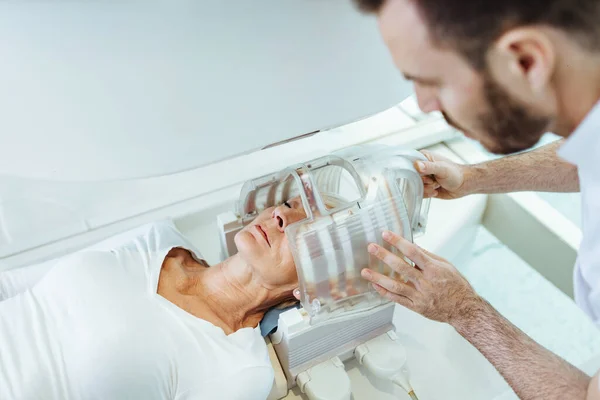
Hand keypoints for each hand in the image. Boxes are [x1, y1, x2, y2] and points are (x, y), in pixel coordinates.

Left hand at [361, 230, 479, 324]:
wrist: (464, 309)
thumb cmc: (456, 285)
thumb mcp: (446, 266)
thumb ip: (427, 256)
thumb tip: (411, 245)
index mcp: (433, 269)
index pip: (412, 252)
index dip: (398, 242)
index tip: (386, 234)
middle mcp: (425, 282)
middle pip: (401, 267)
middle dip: (384, 256)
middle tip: (371, 248)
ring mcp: (420, 296)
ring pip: (395, 286)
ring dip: (378, 277)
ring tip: (365, 271)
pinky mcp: (416, 307)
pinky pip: (397, 299)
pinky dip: (384, 292)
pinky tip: (375, 285)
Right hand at [415, 150, 472, 199]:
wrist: (464, 185)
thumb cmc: (456, 173)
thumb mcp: (442, 168)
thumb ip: (429, 167)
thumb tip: (417, 165)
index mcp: (423, 157)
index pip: (409, 162)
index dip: (413, 171)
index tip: (422, 175)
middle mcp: (421, 167)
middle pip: (411, 177)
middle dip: (423, 182)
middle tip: (433, 181)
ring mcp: (423, 178)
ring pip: (415, 186)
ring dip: (427, 188)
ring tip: (437, 185)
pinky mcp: (425, 187)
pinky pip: (419, 192)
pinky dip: (427, 193)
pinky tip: (436, 191)